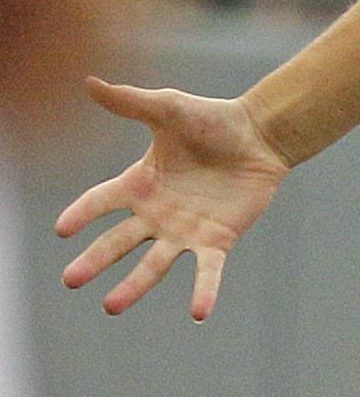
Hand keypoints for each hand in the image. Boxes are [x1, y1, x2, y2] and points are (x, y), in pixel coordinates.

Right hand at [57, 81, 291, 319]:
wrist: (261, 135)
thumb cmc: (213, 120)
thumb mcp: (168, 109)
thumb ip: (130, 102)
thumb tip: (89, 82)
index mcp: (140, 183)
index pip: (101, 201)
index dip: (81, 214)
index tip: (62, 230)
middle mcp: (157, 212)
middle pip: (118, 241)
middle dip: (94, 261)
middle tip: (70, 280)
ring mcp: (185, 230)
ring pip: (153, 265)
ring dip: (133, 286)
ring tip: (111, 306)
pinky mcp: (217, 241)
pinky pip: (207, 271)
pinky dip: (203, 292)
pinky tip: (198, 314)